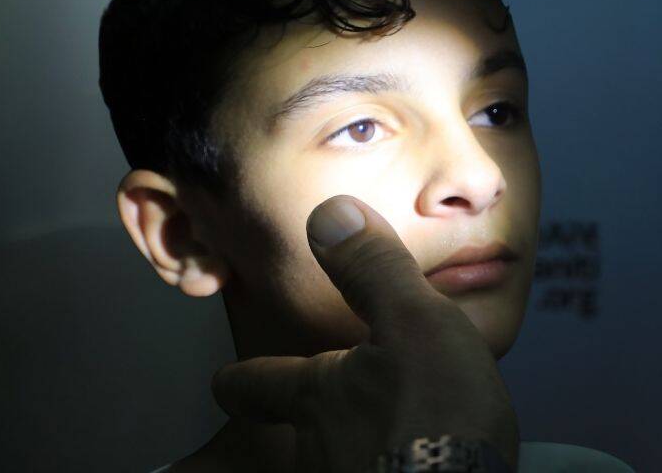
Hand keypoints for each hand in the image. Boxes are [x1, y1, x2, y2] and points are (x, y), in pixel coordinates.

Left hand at [211, 195, 518, 471]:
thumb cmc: (435, 417)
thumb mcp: (412, 322)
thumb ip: (372, 270)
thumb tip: (330, 214)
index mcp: (317, 394)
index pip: (253, 384)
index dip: (239, 380)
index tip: (226, 380)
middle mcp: (318, 449)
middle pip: (287, 437)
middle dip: (296, 426)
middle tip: (305, 419)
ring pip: (331, 465)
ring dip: (347, 451)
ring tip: (375, 441)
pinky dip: (383, 468)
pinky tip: (409, 463)